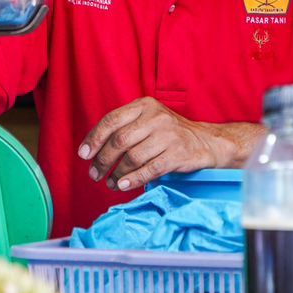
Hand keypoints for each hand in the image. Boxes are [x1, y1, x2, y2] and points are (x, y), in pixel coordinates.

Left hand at [78, 98, 263, 192]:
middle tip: (95, 174)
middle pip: (119, 141)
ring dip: (117, 174)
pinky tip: (124, 186)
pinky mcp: (178, 154)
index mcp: (145, 106)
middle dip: (103, 161)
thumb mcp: (149, 122)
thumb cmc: (171, 135)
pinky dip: (134, 180)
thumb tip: (92, 150)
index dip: (94, 139)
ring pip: (133, 157)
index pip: (112, 120)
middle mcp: (156, 117)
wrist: (208, 142)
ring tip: (111, 184)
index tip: (84, 155)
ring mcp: (169, 135)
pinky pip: (149, 169)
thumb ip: (125, 129)